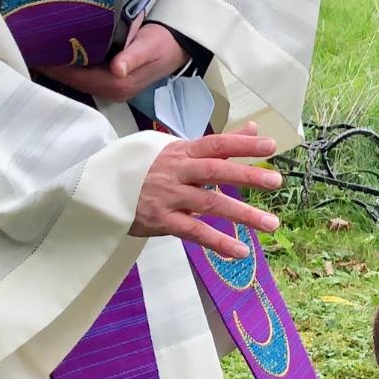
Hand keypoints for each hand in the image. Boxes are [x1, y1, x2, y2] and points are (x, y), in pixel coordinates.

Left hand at [45, 22, 187, 103]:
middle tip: (29, 46)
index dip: (55, 66)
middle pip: (73, 80)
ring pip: (76, 79)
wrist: (176, 46)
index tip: (35, 51)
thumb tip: (118, 69)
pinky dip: (69, 66)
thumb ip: (133, 57)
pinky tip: (58, 53)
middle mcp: (111, 91)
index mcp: (118, 85)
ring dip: (58, 66)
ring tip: (38, 48)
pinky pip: (83, 76)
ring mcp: (110, 89)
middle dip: (52, 66)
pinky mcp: (110, 83)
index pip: (77, 77)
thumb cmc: (162, 43)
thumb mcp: (149, 46)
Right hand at [132, 125, 283, 260]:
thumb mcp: (180, 150)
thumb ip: (219, 144)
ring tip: (271, 224)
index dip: (243, 144)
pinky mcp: (161, 220)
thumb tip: (252, 127)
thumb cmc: (149, 167)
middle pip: (215, 171)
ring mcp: (169, 196)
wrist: (102, 187)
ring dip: (242, 214)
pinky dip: (217, 242)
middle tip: (276, 181)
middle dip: (246, 175)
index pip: (216, 144)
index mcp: (183, 151)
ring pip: (209, 204)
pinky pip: (193, 232)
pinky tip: (240, 251)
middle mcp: (177, 172)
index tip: (271, 145)